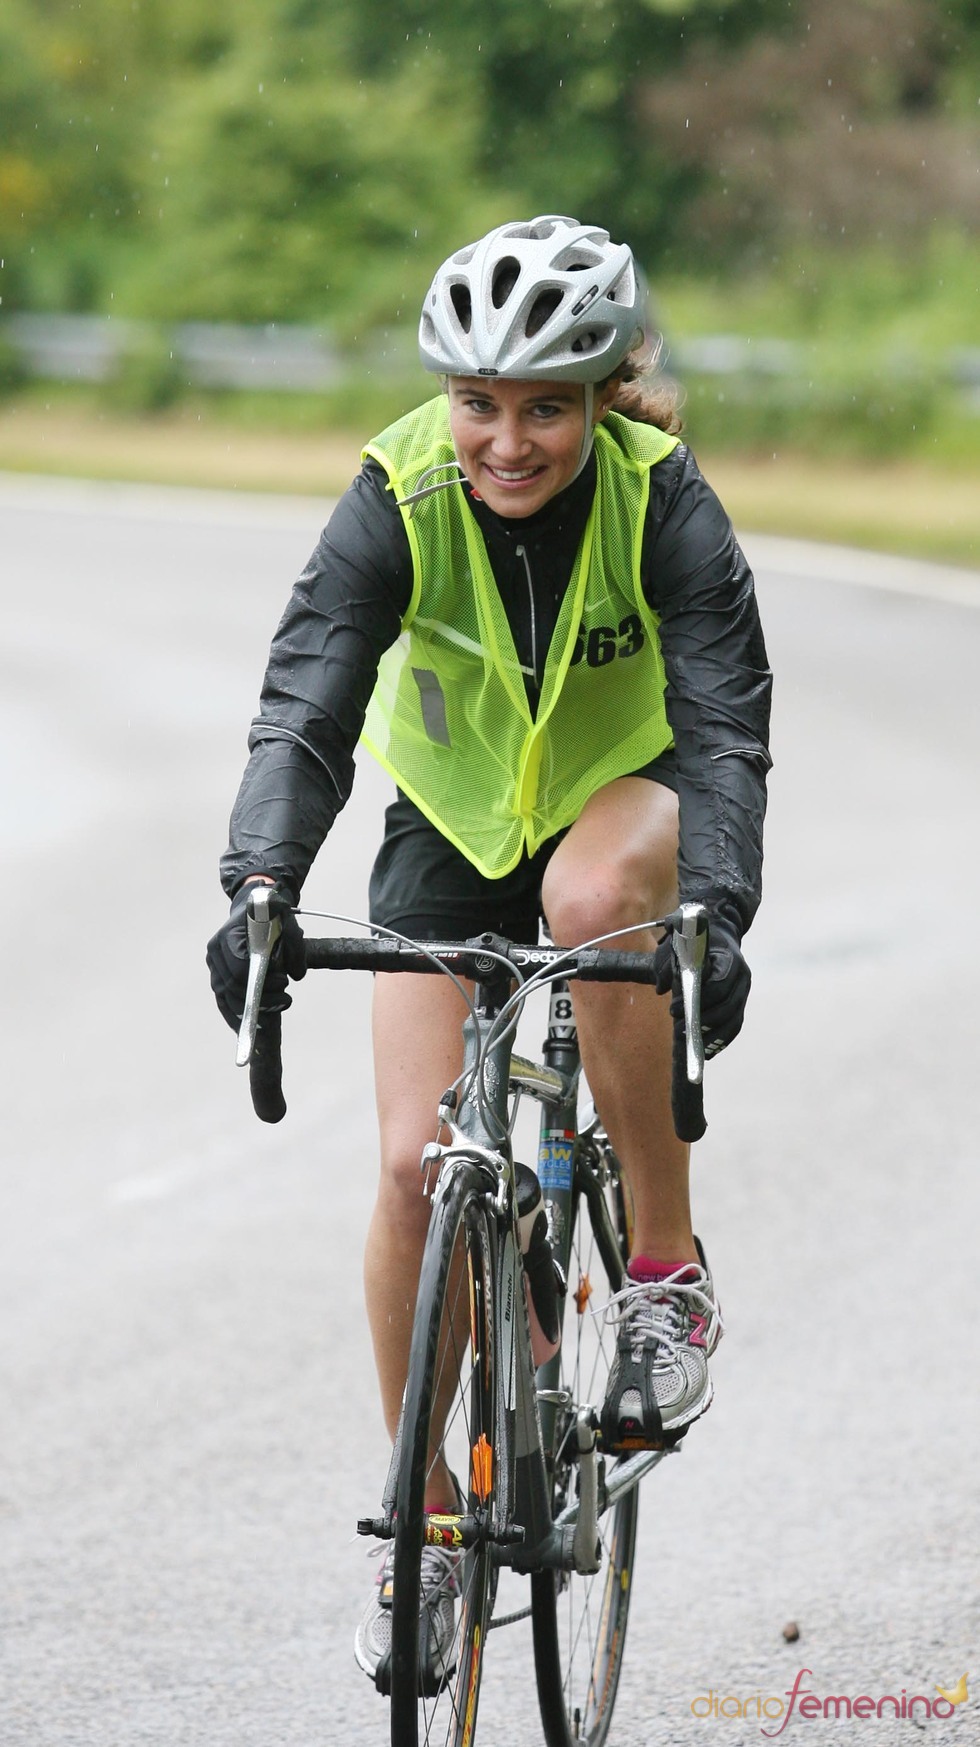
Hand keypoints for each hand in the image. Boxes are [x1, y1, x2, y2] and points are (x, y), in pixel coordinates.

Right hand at [206, 880, 306, 1031]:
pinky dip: (236, 1014)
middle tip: (286, 998)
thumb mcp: (288, 920)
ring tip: (279, 1005)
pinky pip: (223, 1000)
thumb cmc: (270, 914)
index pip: (239, 969)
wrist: (254, 907)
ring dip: (251, 1010)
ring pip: (226, 997)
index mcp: (229, 935)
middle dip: (261, 999)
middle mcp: (215, 951)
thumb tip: (297, 975)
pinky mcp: (217, 975)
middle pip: (232, 987)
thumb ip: (295, 944)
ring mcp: (214, 964)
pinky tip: (250, 1024)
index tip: (284, 982)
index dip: (261, 983)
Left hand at [653, 911, 750, 1058]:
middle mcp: (742, 977)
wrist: (719, 933)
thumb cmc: (694, 940)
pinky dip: (720, 1040)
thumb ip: (669, 963)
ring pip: (733, 1021)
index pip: (719, 985)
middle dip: (703, 1022)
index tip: (674, 1009)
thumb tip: (662, 988)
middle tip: (678, 1031)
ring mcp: (743, 992)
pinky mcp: (740, 1004)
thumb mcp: (677, 944)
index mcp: (730, 959)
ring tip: (691, 1045)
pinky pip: (734, 1027)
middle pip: (728, 1008)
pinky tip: (705, 1050)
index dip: (698, 1000)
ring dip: (712, 1037)